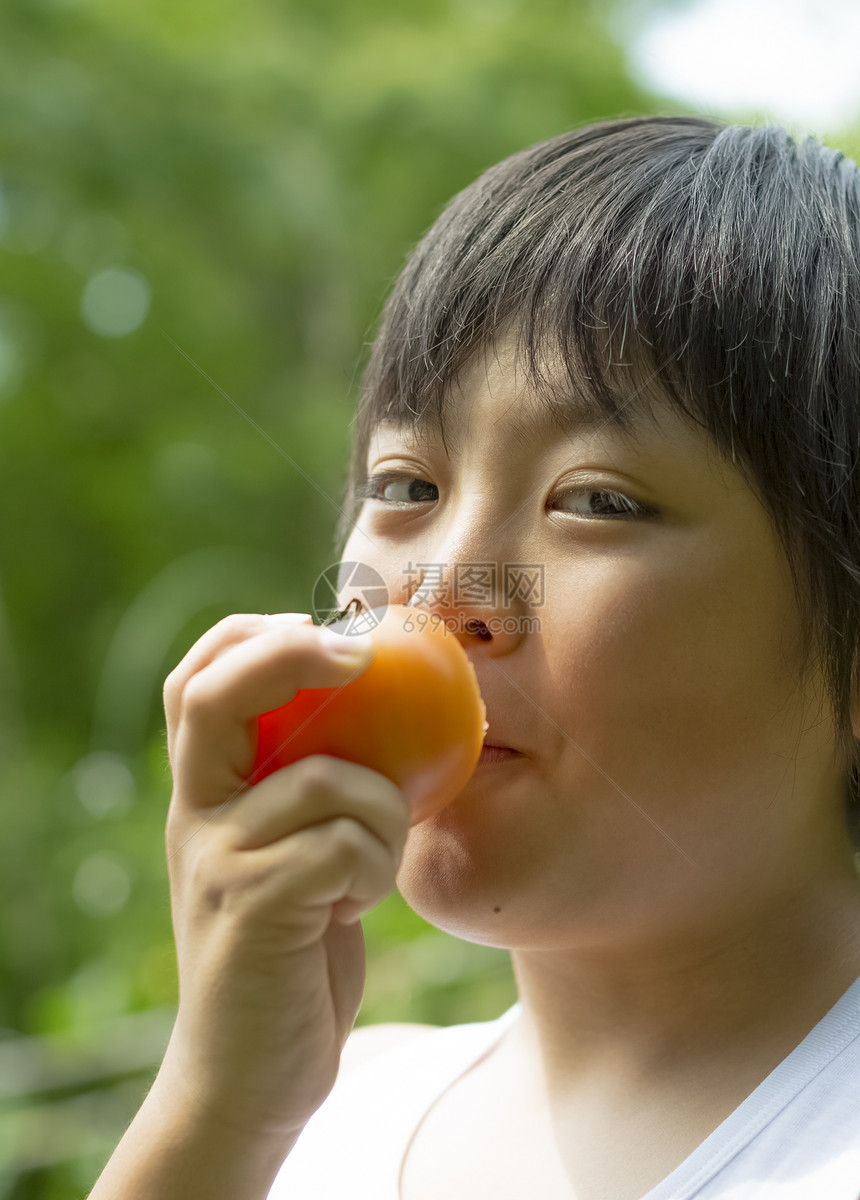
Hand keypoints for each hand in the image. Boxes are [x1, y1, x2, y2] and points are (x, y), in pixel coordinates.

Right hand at [159, 613, 410, 1142]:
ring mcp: (217, 861)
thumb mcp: (291, 852)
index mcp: (204, 792)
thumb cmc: (294, 947)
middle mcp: (195, 816)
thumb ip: (311, 786)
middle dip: (291, 654)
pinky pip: (346, 846)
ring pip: (328, 780)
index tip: (321, 626)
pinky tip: (355, 904)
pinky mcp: (251, 910)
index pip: (194, 680)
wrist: (250, 1072)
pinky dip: (375, 866)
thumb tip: (389, 709)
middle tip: (360, 654)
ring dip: (382, 812)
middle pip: (215, 694)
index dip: (251, 635)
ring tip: (369, 863)